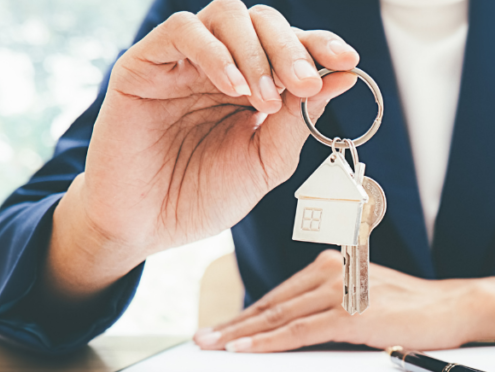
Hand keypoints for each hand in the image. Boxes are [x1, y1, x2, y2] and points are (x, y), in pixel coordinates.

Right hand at [44, 0, 359, 301]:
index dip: (321, 46)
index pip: (292, 47)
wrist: (146, 227)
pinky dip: (215, 52)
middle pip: (264, 22)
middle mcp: (221, 64)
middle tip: (305, 83)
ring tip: (266, 97)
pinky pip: (182, 31)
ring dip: (256, 51)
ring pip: (227, 15)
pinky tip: (231, 87)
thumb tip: (345, 76)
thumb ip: (300, 119)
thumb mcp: (266, 162)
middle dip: (292, 49)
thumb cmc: (203, 196)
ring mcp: (183, 62)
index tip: (349, 60)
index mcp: (254, 85)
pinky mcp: (145, 64)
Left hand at [193, 251, 494, 352]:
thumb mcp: (364, 296)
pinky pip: (300, 331)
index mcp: (331, 265)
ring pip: (278, 316)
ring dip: (241, 334)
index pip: (278, 294)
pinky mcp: (351, 314)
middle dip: (232, 324)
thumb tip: (294, 329)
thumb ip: (329, 305)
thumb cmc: (412, 307)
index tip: (219, 329)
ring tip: (213, 346)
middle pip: (270, 304)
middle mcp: (331, 272)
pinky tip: (247, 350)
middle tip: (201, 339)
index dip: (245, 314)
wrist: (451, 307)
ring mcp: (340, 292)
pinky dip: (269, 342)